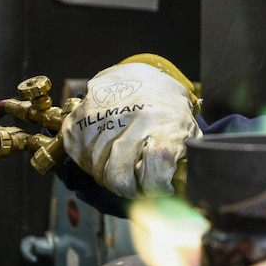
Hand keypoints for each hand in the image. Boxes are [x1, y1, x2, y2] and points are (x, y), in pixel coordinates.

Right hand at [60, 54, 201, 197]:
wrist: (141, 75)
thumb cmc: (167, 110)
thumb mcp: (188, 132)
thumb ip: (185, 160)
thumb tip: (177, 190)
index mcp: (165, 125)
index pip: (156, 167)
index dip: (156, 187)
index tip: (162, 190)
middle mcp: (134, 119)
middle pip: (118, 176)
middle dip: (128, 191)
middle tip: (135, 189)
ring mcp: (104, 117)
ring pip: (96, 169)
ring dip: (107, 178)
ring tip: (121, 171)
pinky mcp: (81, 116)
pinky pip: (78, 155)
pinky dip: (88, 164)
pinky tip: (104, 158)